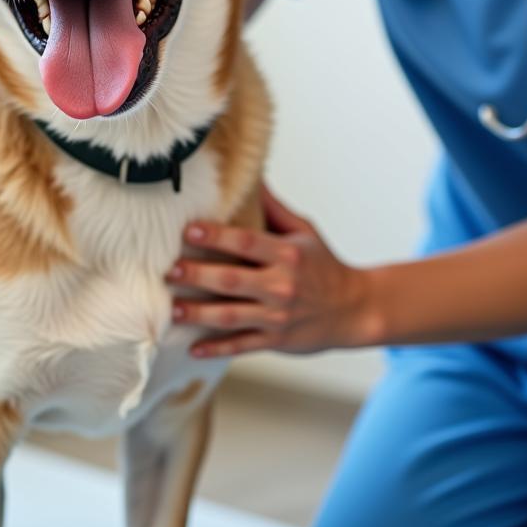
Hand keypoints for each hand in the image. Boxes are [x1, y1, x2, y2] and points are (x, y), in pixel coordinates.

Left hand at [167, 183, 374, 357]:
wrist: (355, 309)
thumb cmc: (324, 265)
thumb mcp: (305, 232)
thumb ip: (275, 208)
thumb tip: (253, 178)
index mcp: (287, 255)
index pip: (246, 242)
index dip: (216, 235)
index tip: (188, 230)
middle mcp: (282, 286)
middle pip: (232, 280)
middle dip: (198, 275)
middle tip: (170, 271)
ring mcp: (279, 317)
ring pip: (232, 316)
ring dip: (199, 314)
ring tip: (173, 309)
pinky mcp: (277, 341)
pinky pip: (243, 346)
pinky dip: (218, 348)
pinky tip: (193, 348)